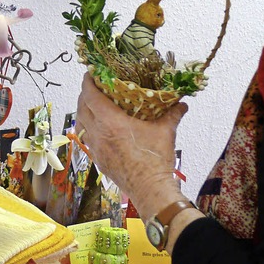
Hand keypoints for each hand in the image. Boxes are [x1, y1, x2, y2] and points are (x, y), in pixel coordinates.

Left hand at [76, 73, 188, 219]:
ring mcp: (96, 149)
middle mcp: (99, 134)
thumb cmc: (156, 160)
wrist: (151, 190)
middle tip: (94, 86)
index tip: (90, 73)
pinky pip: (86, 138)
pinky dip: (88, 128)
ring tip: (93, 104)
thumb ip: (173, 113)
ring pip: (80, 124)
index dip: (88, 82)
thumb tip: (182, 103)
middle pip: (81, 108)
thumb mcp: (165, 131)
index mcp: (111, 123)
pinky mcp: (98, 160)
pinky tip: (99, 126)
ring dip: (83, 111)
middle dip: (84, 94)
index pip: (91, 96)